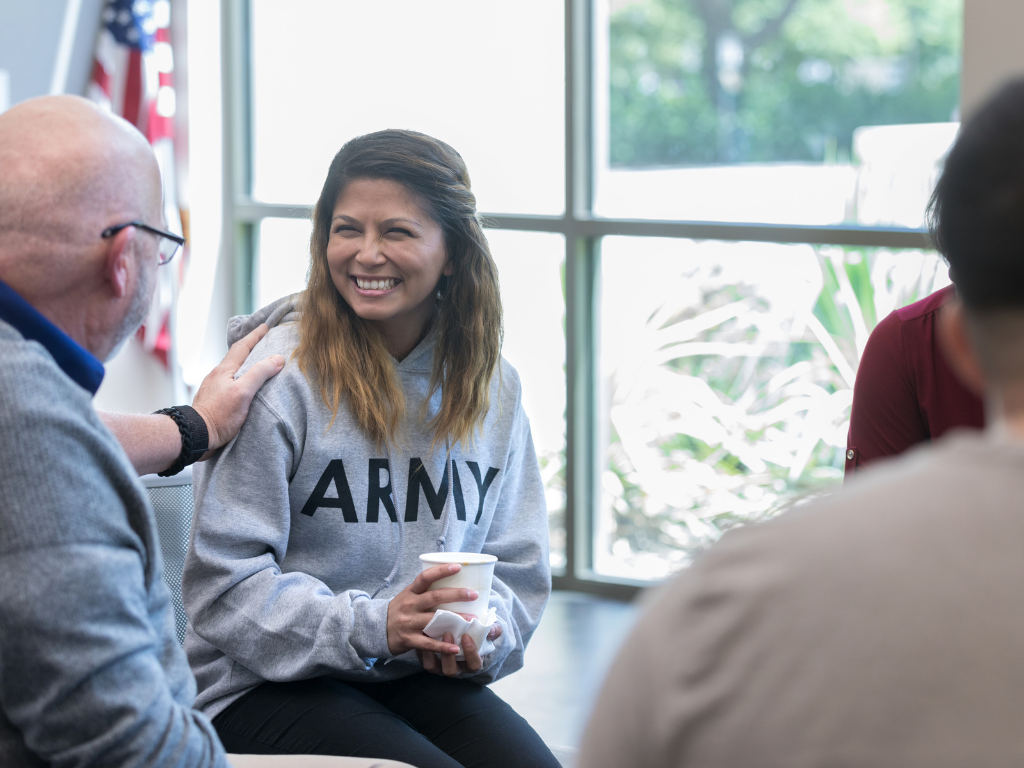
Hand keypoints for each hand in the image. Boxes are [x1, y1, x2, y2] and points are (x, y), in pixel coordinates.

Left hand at [191, 324, 284, 456]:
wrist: (196, 435)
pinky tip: (244, 383)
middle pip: (236, 356)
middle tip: (263, 340)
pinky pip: (229, 380)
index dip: (255, 336)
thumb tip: (277, 358)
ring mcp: (213, 387)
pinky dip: (240, 376)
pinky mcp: (213, 399)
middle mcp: (217, 375)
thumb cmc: (219, 415)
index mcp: (224, 370)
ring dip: (245, 362)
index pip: (242, 347)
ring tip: (256, 361)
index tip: (265, 327)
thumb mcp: (243, 393)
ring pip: (232, 369)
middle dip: (250, 346)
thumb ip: (259, 374)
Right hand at [386, 564, 478, 656]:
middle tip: (474, 594)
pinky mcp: (409, 639)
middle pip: (434, 597)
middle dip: (456, 595)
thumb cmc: (400, 609)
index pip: (425, 577)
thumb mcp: (408, 595)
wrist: (377, 629)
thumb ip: (425, 590)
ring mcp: (409, 623)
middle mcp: (410, 605)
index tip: (458, 567)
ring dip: (454, 619)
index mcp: (410, 592)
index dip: (441, 571)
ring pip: (434, 620)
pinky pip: (428, 643)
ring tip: (472, 620)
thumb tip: (452, 581)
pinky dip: (442, 646)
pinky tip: (455, 648)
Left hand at [419, 623, 502, 676]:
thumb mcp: (487, 631)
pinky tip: (421, 634)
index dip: (471, 652)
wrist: (463, 632)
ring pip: (433, 667)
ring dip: (432, 654)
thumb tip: (493, 629)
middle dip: (448, 655)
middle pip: (451, 670)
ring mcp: (440, 666)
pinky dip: (420, 650)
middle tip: (448, 634)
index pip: (474, 664)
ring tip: (431, 635)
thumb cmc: (477, 633)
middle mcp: (456, 668)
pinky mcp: (428, 660)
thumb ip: (493, 630)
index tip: (467, 636)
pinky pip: (422, 659)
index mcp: (471, 663)